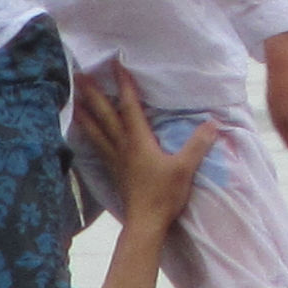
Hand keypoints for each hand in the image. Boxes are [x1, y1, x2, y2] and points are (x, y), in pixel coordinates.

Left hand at [75, 67, 216, 231]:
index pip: (130, 106)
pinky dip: (88, 133)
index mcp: (139, 141)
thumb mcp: (185, 168)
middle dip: (94, 93)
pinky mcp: (113, 170)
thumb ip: (198, 144)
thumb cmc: (164, 194)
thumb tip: (212, 122)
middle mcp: (123, 145)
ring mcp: (115, 158)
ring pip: (96, 129)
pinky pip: (97, 145)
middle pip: (105, 114)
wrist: (145, 223)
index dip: (124, 84)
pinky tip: (84, 130)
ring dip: (85, 111)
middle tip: (80, 74)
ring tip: (75, 97)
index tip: (116, 64)